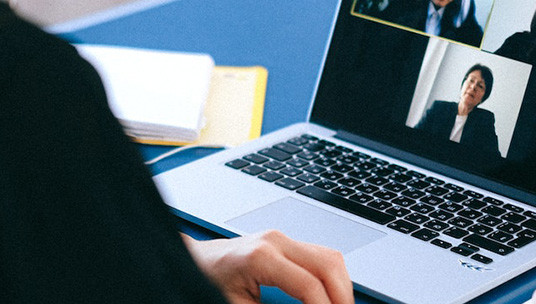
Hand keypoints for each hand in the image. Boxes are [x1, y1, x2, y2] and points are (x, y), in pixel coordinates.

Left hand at [182, 230, 352, 303]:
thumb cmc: (207, 281)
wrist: (193, 261)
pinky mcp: (284, 242)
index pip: (309, 286)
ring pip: (330, 257)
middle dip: (342, 297)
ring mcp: (281, 238)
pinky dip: (331, 278)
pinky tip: (328, 297)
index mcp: (261, 257)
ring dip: (341, 286)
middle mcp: (275, 241)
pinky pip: (320, 256)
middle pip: (329, 264)